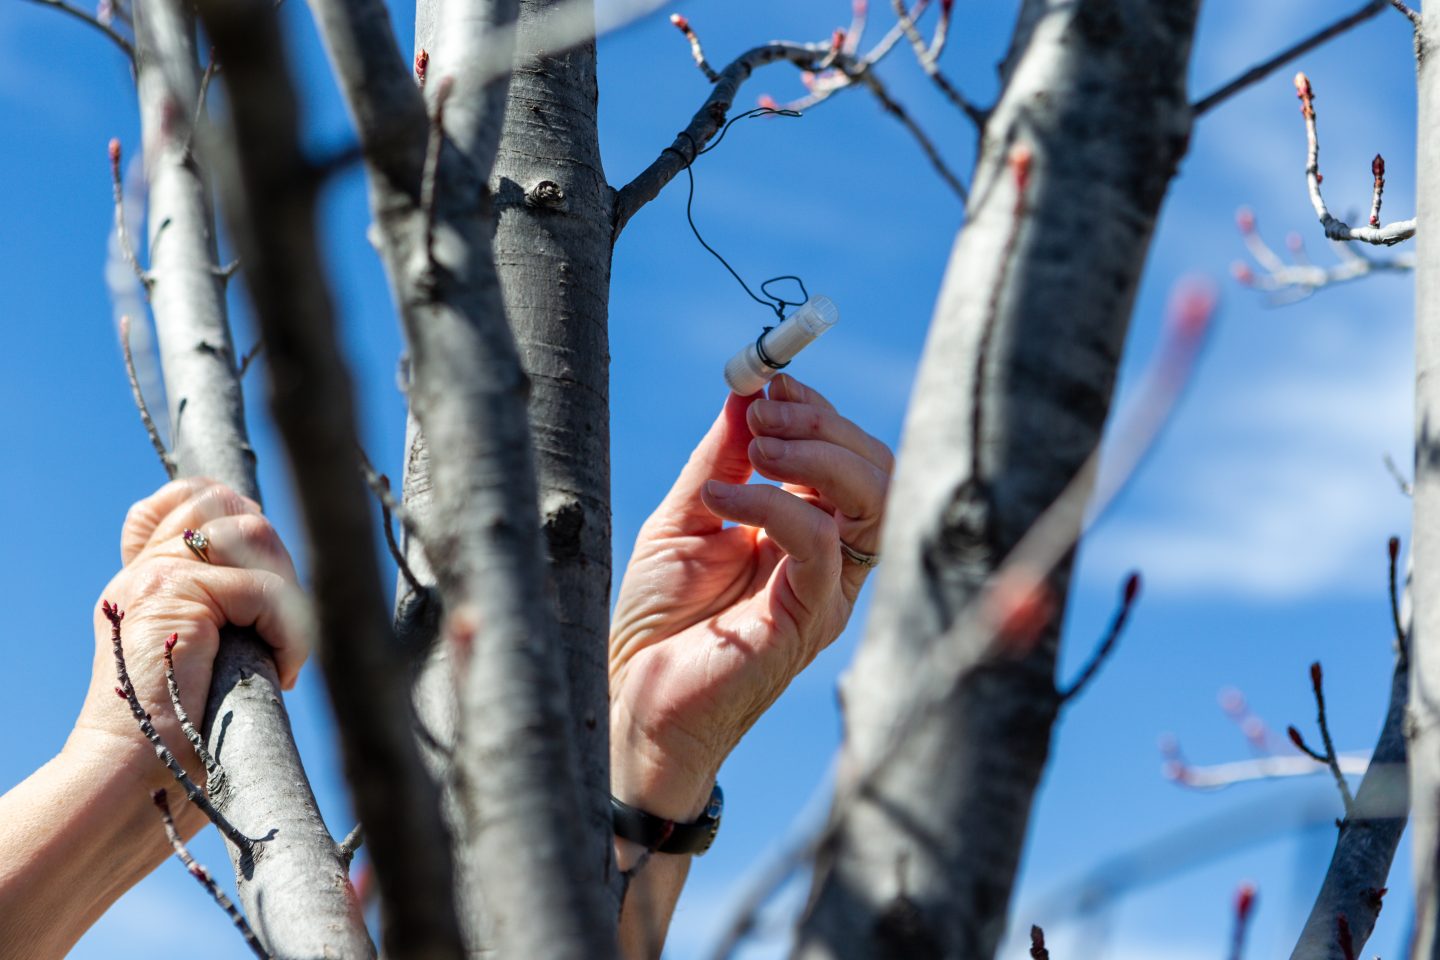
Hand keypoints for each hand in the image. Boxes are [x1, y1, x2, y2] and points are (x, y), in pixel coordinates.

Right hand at [69, 478, 307, 803]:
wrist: (132, 782)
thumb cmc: (180, 739)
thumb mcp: (200, 658)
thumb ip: (220, 613)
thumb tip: (281, 589)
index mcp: (146, 576)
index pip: (191, 497)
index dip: (239, 520)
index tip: (269, 584)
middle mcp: (146, 568)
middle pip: (234, 508)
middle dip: (279, 563)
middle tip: (284, 629)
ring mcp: (156, 577)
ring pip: (252, 534)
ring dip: (287, 591)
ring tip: (283, 644)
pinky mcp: (173, 596)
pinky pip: (262, 589)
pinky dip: (290, 631)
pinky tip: (284, 669)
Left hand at [609, 374, 891, 819]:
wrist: (633, 698)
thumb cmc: (658, 619)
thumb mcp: (687, 516)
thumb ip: (722, 460)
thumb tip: (747, 392)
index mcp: (808, 532)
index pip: (849, 457)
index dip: (818, 410)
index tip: (771, 380)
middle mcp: (829, 560)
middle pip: (876, 471)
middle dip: (825, 424)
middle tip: (767, 410)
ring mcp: (825, 590)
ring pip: (871, 500)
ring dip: (816, 454)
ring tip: (759, 445)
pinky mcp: (809, 619)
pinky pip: (818, 542)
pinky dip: (774, 504)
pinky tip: (722, 501)